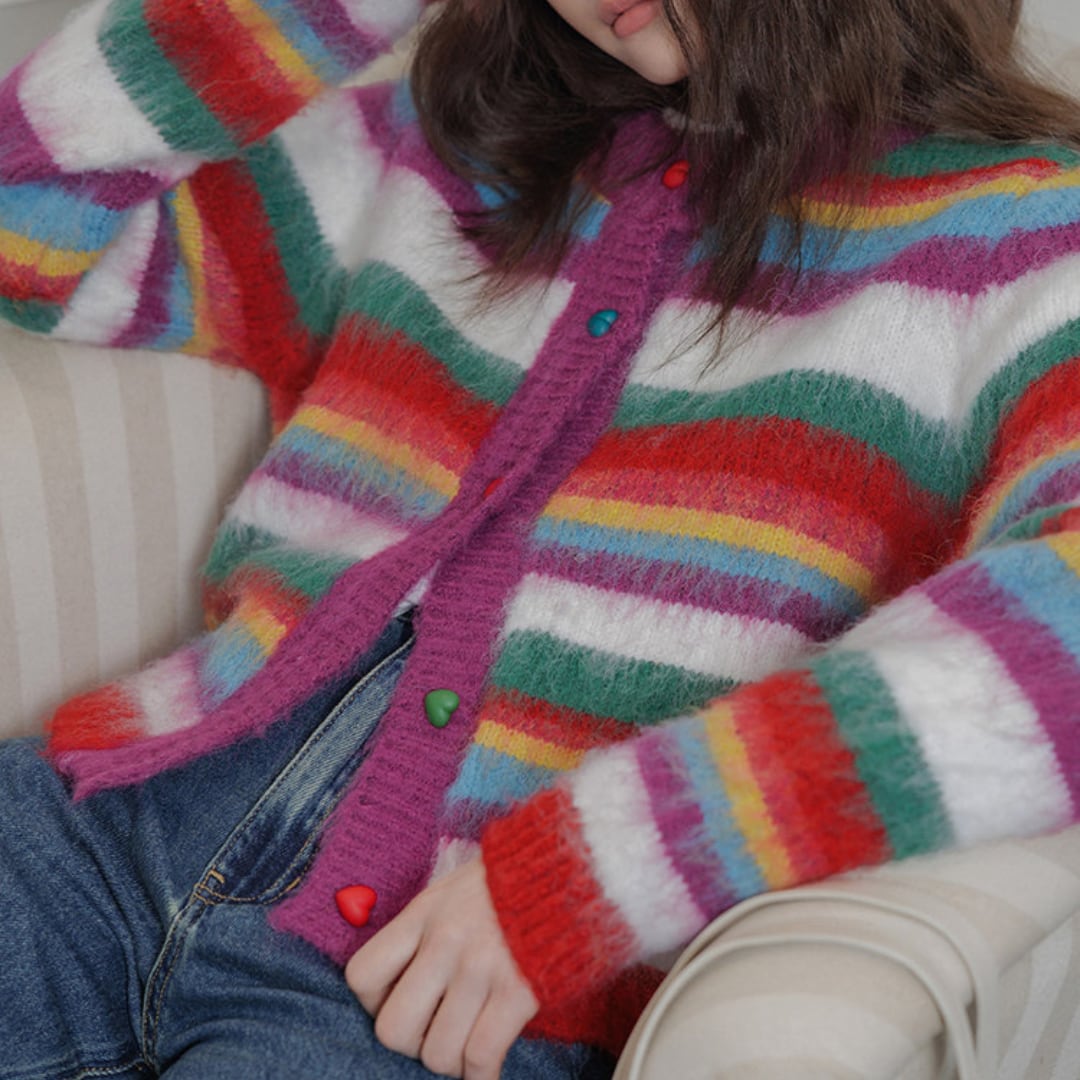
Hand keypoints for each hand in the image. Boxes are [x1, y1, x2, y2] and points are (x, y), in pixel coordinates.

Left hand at [345, 858, 539, 1078]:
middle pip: (394, 1030)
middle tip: (434, 1031)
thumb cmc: (512, 880)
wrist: (574, 864)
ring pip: (437, 1054)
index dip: (375, 1003)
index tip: (398, 1001)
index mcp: (424, 913)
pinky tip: (488, 1068)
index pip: (363, 976)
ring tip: (468, 1043)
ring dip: (452, 1060)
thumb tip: (401, 977)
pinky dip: (482, 1075)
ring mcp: (481, 968)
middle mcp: (444, 942)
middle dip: (412, 1043)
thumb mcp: (454, 888)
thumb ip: (425, 929)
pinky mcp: (518, 991)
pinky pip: (481, 1058)